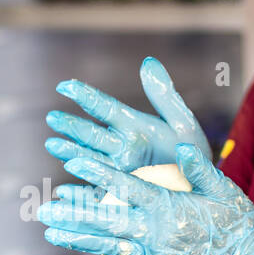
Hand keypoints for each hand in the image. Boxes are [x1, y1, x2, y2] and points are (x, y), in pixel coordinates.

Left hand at [38, 143, 253, 254]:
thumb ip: (197, 168)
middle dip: (74, 213)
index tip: (73, 163)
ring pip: (108, 247)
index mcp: (169, 207)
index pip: (126, 187)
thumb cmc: (235, 217)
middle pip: (107, 220)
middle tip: (43, 209)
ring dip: (77, 239)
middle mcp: (156, 233)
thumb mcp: (221, 186)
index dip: (98, 174)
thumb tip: (178, 146)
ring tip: (50, 232)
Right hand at [44, 56, 211, 172]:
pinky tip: (67, 182)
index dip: (84, 95)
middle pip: (91, 134)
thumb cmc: (191, 153)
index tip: (65, 85)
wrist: (200, 188)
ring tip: (53, 145)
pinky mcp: (118, 192)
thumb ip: (164, 95)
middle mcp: (119, 147)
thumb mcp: (182, 122)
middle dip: (71, 126)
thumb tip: (148, 61)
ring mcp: (117, 170)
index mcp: (131, 126)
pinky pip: (96, 188)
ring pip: (89, 158)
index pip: (104, 107)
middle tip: (53, 118)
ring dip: (70, 152)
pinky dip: (80, 185)